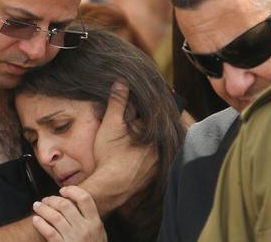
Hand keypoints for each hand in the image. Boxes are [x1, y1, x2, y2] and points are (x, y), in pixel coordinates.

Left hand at [32, 186, 106, 241]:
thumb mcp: (99, 234)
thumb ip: (91, 219)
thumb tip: (76, 202)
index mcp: (95, 223)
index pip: (85, 198)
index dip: (72, 191)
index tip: (63, 191)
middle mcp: (85, 229)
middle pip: (65, 205)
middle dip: (52, 199)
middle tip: (46, 200)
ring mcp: (73, 238)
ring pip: (55, 217)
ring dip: (43, 209)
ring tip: (37, 206)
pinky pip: (49, 232)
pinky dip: (40, 224)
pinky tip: (36, 220)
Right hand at [81, 81, 157, 214]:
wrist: (110, 187)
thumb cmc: (109, 156)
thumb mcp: (110, 124)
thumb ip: (117, 102)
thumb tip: (121, 82)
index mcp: (153, 131)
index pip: (150, 112)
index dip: (140, 108)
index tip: (133, 105)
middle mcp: (161, 145)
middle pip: (155, 127)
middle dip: (145, 123)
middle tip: (132, 123)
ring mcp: (160, 160)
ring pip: (157, 143)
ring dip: (149, 138)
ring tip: (132, 138)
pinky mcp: (156, 173)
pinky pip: (156, 158)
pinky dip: (149, 154)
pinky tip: (136, 154)